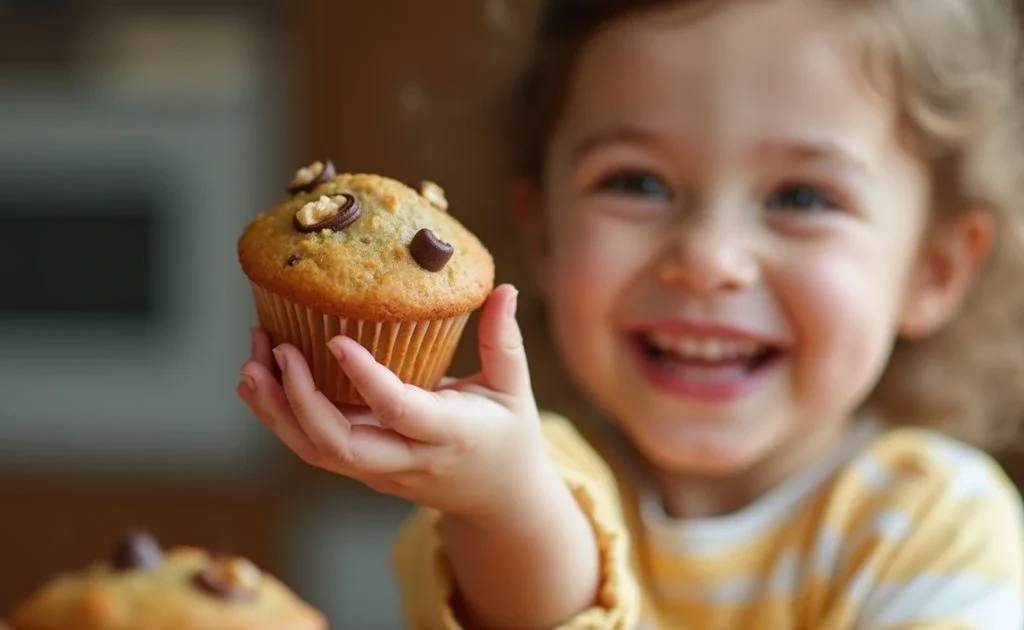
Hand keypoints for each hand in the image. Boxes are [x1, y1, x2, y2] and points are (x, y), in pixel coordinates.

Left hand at [236, 284, 555, 519]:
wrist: (496, 500)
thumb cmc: (507, 436)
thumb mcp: (515, 389)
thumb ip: (504, 340)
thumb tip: (505, 287)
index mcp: (447, 435)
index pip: (398, 410)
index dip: (365, 378)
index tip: (336, 340)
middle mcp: (405, 460)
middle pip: (338, 444)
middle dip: (297, 400)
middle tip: (275, 349)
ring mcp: (378, 470)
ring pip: (314, 450)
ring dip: (276, 408)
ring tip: (252, 360)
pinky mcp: (361, 469)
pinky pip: (312, 447)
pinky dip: (280, 416)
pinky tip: (258, 380)